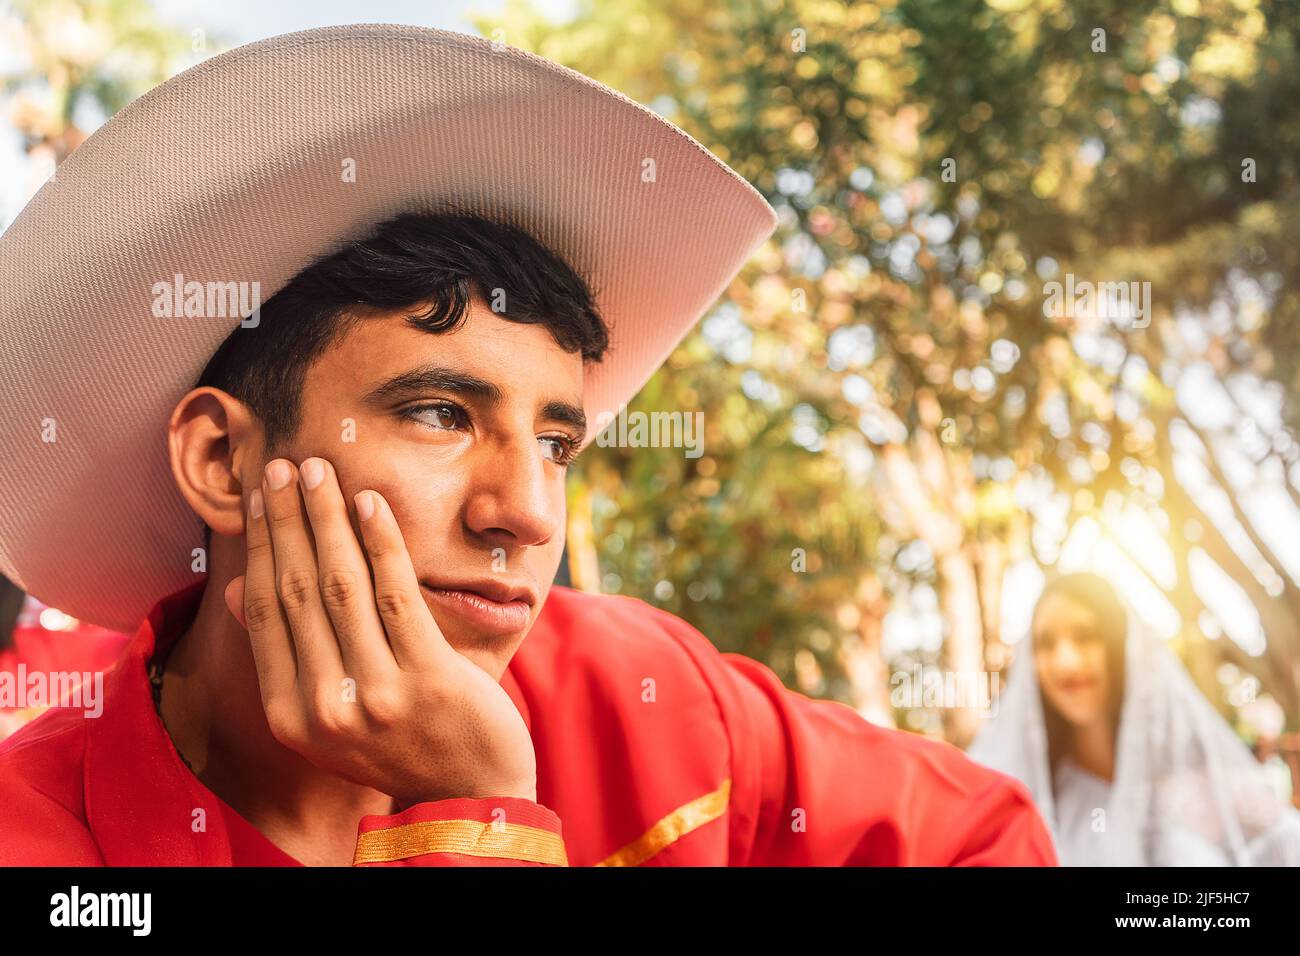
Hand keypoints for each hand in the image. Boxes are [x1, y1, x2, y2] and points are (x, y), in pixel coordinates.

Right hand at [225, 456, 537, 808]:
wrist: (469, 792)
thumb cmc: (399, 742)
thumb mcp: (326, 715)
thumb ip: (286, 658)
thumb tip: (236, 591)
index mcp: (290, 716)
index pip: (265, 612)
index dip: (259, 548)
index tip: (256, 499)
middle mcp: (324, 706)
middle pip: (296, 590)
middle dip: (287, 520)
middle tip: (282, 467)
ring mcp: (376, 693)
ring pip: (341, 585)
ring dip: (326, 518)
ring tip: (318, 471)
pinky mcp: (427, 677)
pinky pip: (397, 594)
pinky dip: (380, 542)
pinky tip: (370, 501)